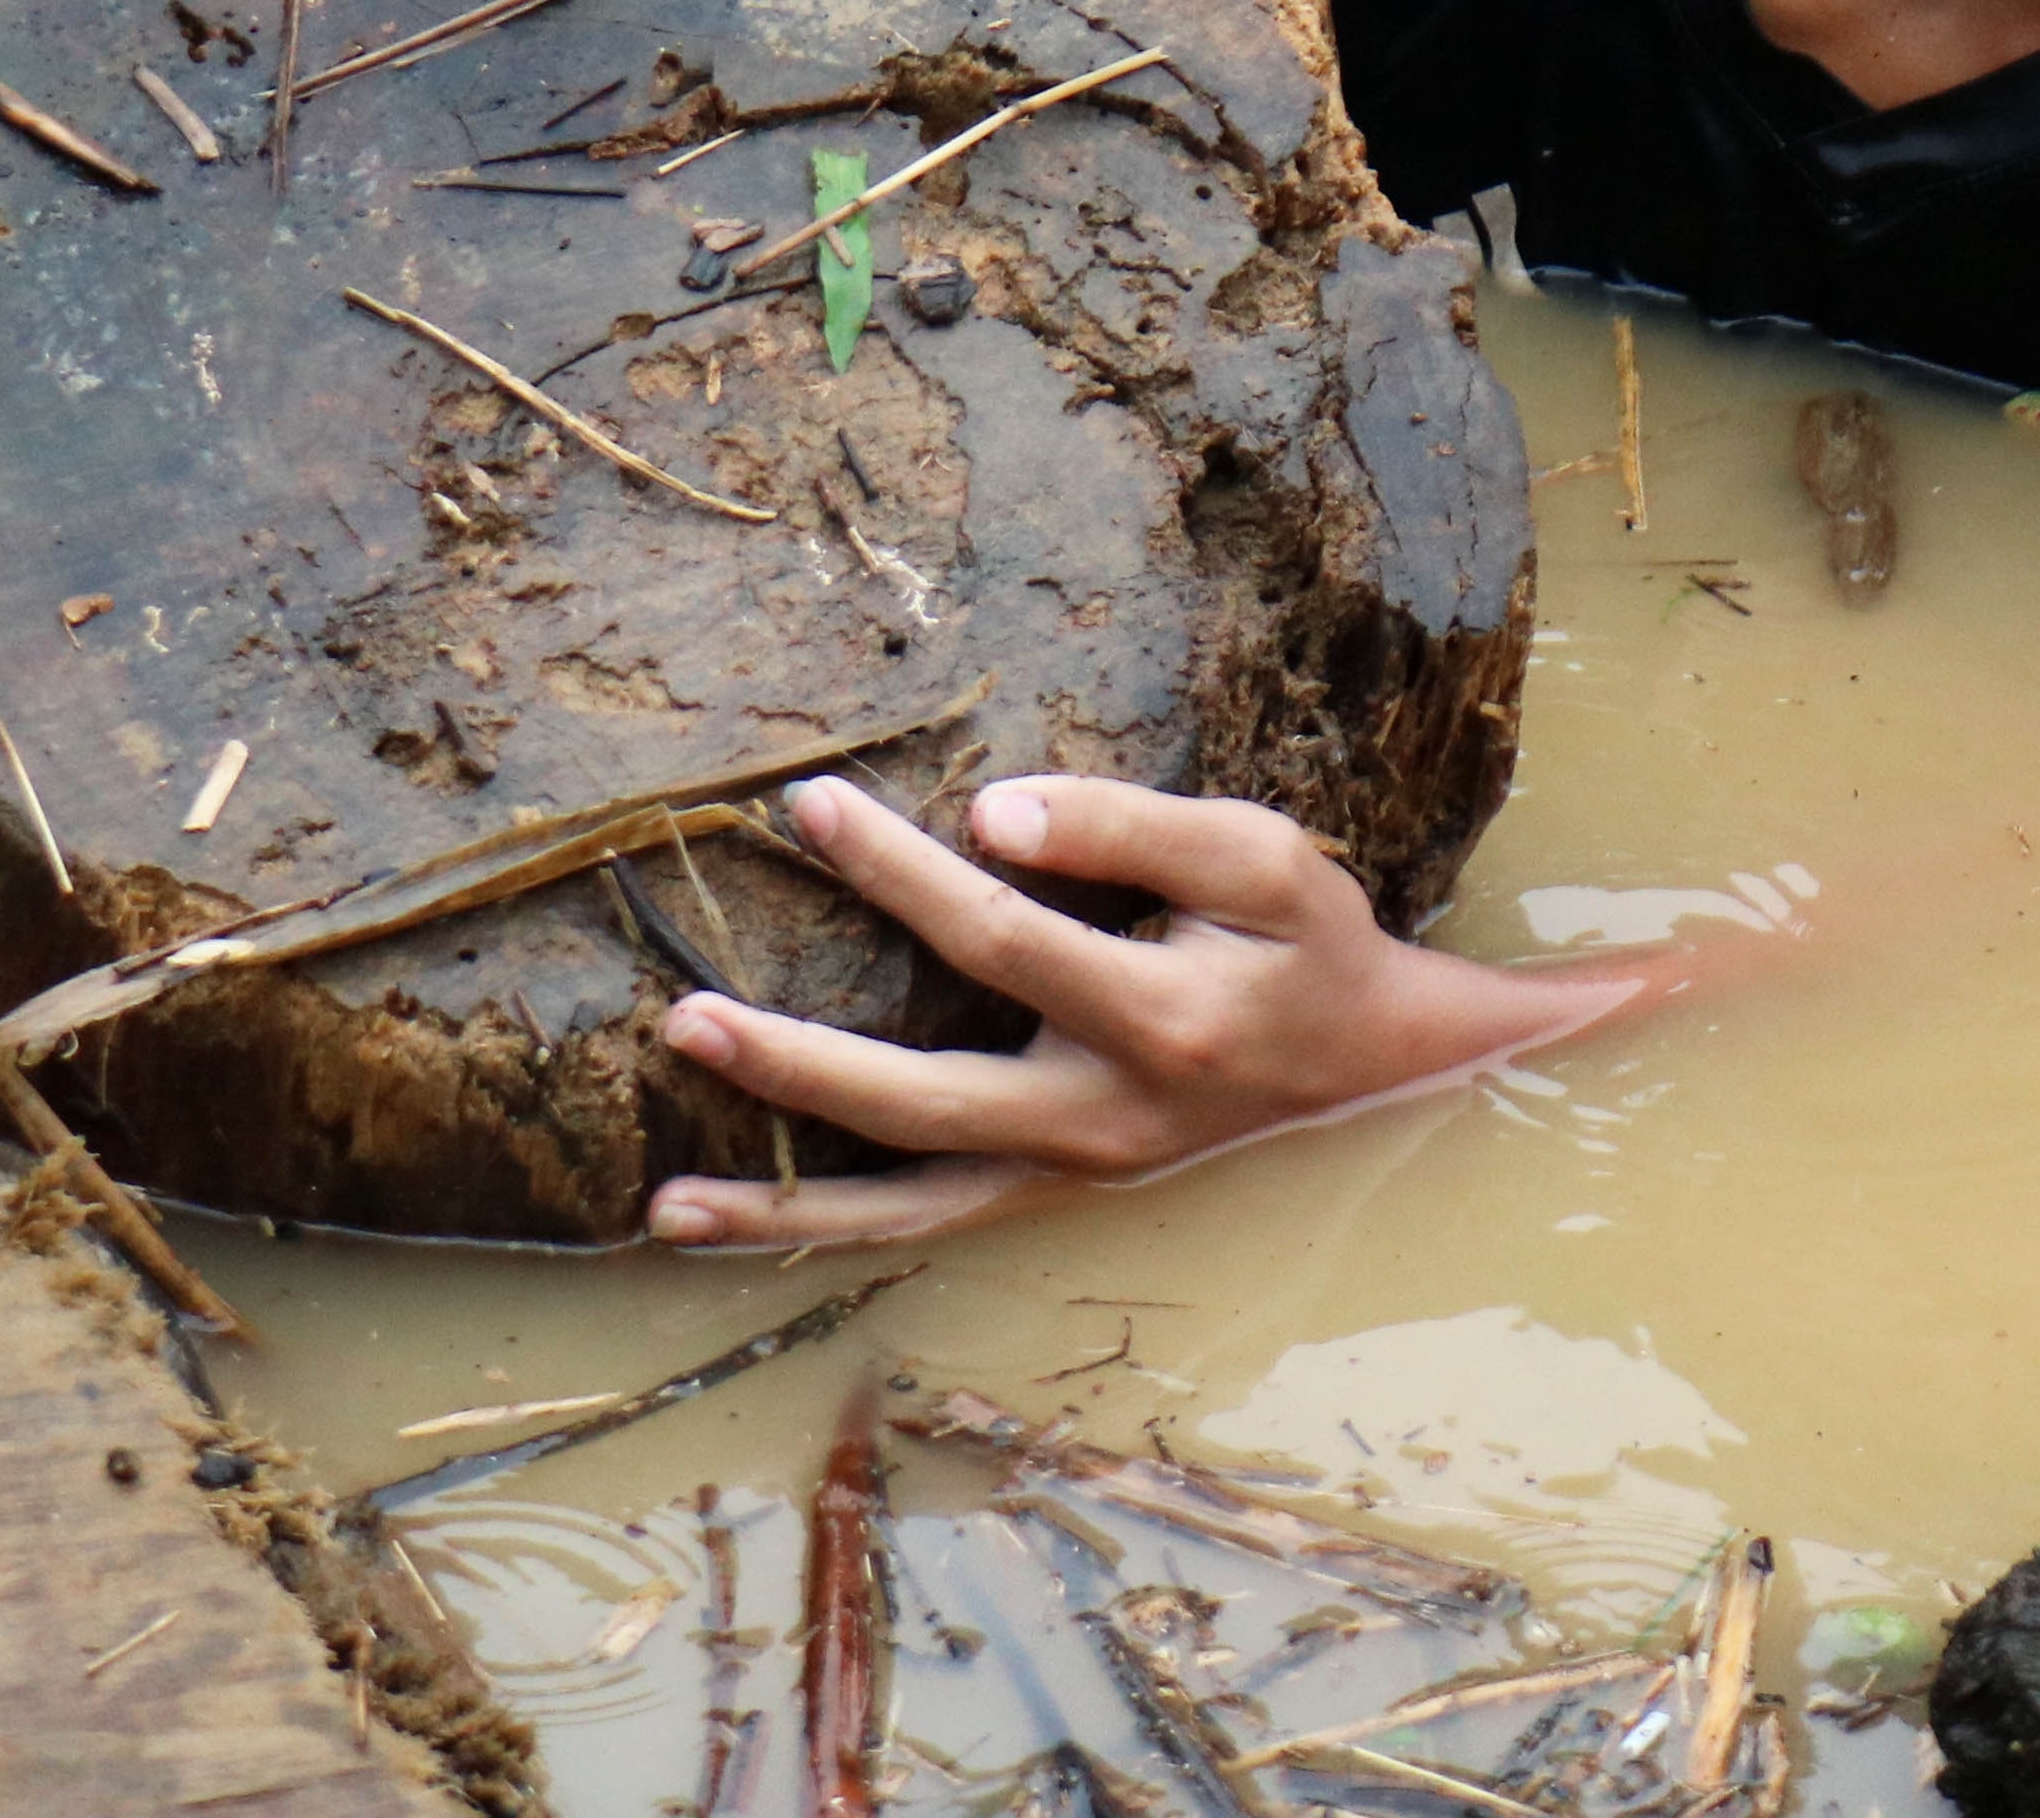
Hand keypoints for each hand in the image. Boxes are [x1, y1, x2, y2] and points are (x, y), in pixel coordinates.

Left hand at [642, 775, 1664, 1250]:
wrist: (1371, 1064)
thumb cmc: (1303, 940)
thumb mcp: (1259, 856)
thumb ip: (1131, 826)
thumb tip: (994, 813)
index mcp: (1160, 1020)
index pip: (1001, 938)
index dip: (902, 872)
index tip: (812, 807)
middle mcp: (1104, 1121)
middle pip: (926, 1103)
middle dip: (799, 1066)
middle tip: (685, 1016)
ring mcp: (1071, 1174)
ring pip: (913, 1209)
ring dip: (788, 1207)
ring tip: (669, 1202)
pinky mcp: (1049, 1192)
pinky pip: (925, 1224)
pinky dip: (826, 1232)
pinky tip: (728, 1222)